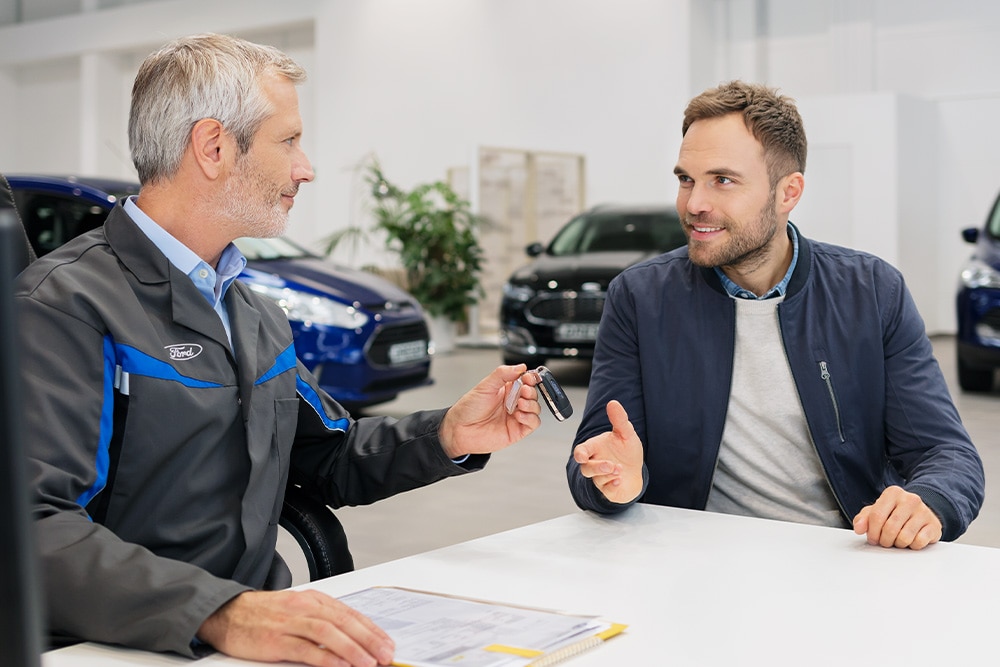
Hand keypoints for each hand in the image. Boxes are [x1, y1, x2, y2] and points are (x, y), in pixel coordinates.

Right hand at [197, 589, 393, 666]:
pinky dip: (325, 657)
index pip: (349, 614)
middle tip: (386, 655)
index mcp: (312, 599)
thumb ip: (321, 620)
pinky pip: (305, 649)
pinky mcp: (275, 640)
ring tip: (370, 663)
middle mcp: (304, 607)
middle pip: (344, 621)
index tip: (387, 643)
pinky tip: (340, 665)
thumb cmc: (262, 614)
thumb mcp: (296, 610)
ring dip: (353, 648)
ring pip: (328, 633)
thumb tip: (351, 639)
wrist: (225, 613)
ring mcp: (290, 622)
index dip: (371, 629)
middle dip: (369, 639)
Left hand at [438, 365, 541, 458]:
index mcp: (506, 389)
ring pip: (536, 408)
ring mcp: (515, 416)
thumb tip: (520, 367)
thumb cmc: (468, 409)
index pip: (525, 380)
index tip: (528, 377)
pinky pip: (533, 423)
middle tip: (524, 390)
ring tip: (520, 403)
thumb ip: (502, 374)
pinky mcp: (517, 430)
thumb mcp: (485, 386)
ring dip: (532, 404)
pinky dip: (531, 418)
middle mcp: (512, 402)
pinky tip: (519, 415)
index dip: (530, 378)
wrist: (459, 430)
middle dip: (531, 391)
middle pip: (533, 394)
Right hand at [572, 400, 643, 503]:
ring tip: (619, 469)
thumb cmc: (626, 452)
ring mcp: (600, 478)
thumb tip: (613, 403)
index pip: (581, 451)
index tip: (582, 456)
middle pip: (586, 468)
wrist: (636, 471)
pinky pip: (606, 490)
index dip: (580, 454)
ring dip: (607, 474)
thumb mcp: (626, 433)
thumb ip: (619, 419)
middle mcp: (595, 464)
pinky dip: (612, 486)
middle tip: (611, 465)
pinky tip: (619, 480)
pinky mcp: (608, 490)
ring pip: (596, 479)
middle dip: (597, 467)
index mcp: (595, 449)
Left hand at [852, 485, 941, 549]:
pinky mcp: (934, 525)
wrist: (920, 513)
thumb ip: (863, 519)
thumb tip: (859, 528)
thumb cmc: (895, 513)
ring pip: (904, 538)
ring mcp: (924, 511)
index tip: (873, 538)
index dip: (872, 532)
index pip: (876, 516)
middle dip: (884, 540)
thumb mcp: (876, 511)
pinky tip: (911, 539)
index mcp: (892, 493)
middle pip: (890, 528)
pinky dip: (912, 546)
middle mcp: (910, 499)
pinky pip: (919, 542)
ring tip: (898, 539)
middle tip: (885, 541)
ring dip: (898, 544)